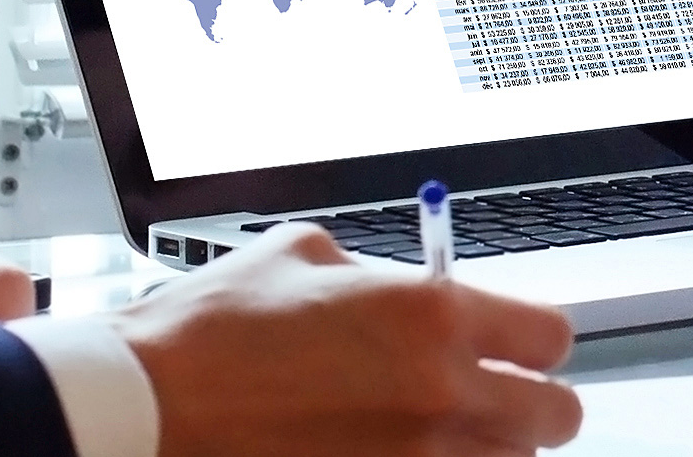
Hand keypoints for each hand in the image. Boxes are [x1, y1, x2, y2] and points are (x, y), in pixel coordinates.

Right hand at [113, 225, 583, 456]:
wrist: (140, 412)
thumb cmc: (204, 339)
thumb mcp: (300, 256)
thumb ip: (375, 272)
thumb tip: (397, 283)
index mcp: (432, 317)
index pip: (550, 337)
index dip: (533, 342)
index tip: (516, 348)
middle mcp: (441, 396)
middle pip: (552, 418)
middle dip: (527, 407)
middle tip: (489, 401)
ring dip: (480, 447)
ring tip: (427, 433)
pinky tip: (388, 453)